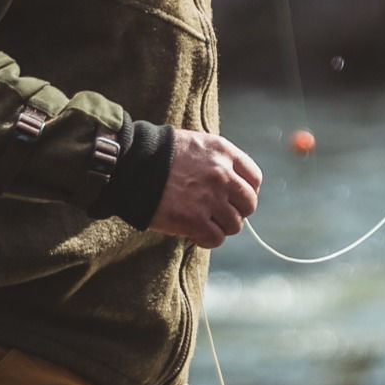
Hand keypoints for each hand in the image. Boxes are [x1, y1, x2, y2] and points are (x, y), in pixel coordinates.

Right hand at [149, 130, 261, 247]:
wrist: (130, 164)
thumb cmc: (158, 154)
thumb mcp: (194, 144)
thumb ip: (216, 160)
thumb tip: (232, 181)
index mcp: (223, 152)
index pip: (254, 178)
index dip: (247, 191)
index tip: (236, 198)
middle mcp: (222, 175)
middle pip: (249, 204)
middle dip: (236, 211)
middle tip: (219, 213)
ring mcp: (209, 199)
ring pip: (234, 225)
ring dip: (220, 227)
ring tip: (203, 223)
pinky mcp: (194, 220)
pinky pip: (216, 239)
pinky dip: (207, 240)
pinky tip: (194, 233)